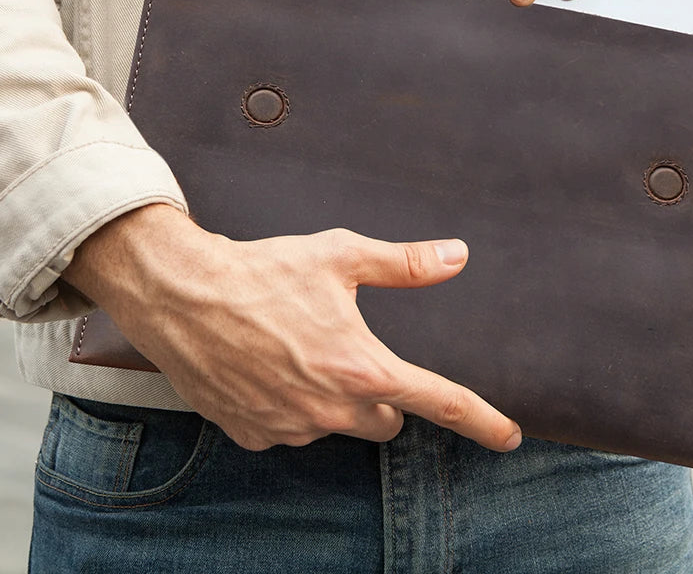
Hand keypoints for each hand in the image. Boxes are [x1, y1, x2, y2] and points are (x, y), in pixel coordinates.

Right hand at [65, 204, 521, 452]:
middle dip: (381, 394)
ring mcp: (289, 428)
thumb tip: (456, 256)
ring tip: (297, 348)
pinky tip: (267, 366)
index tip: (510, 435)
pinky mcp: (253, 435)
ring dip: (331, 397)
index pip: (437, 401)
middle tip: (351, 350)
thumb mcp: (341, 256)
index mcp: (361, 367)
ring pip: (335, 424)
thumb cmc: (264, 271)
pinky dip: (290, 404)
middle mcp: (330, 409)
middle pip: (385, 420)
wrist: (182, 295)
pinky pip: (290, 428)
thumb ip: (404, 264)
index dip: (480, 419)